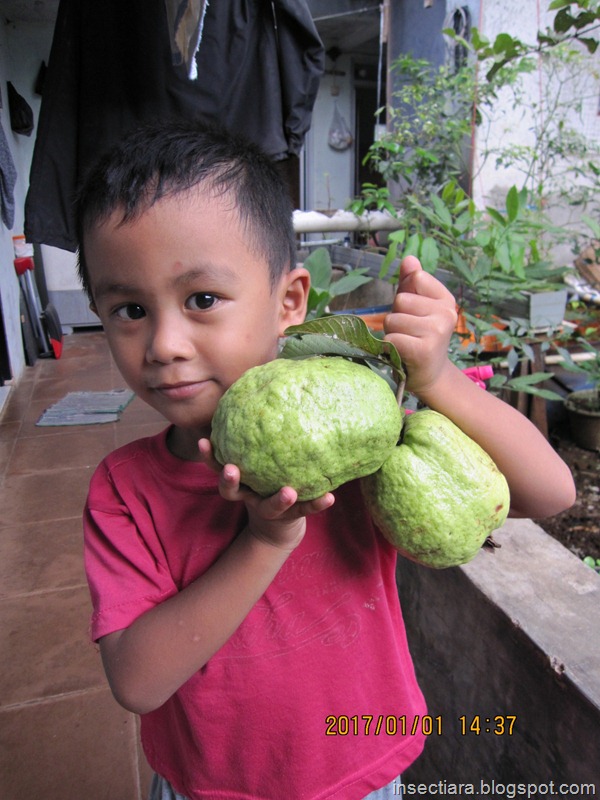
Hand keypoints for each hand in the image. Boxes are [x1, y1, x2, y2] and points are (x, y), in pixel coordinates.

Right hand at [198, 438, 334, 551]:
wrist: (279, 522)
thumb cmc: (268, 475)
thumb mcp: (258, 455)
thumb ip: (257, 431)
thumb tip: (270, 381)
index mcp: (239, 477)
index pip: (217, 464)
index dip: (208, 455)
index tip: (203, 441)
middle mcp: (249, 494)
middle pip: (231, 490)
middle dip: (229, 480)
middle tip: (232, 469)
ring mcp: (268, 507)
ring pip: (269, 506)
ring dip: (278, 499)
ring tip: (289, 491)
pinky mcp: (291, 515)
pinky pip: (305, 510)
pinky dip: (316, 504)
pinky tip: (330, 497)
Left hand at [384, 256, 457, 396]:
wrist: (430, 375)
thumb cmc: (419, 336)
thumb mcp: (417, 306)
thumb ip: (411, 282)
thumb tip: (409, 258)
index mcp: (446, 299)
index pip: (415, 279)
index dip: (406, 295)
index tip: (415, 313)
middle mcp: (446, 314)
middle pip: (401, 300)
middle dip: (396, 316)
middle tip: (408, 333)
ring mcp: (437, 332)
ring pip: (393, 320)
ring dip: (392, 333)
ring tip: (406, 343)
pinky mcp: (423, 350)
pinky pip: (391, 339)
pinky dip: (390, 348)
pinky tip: (403, 354)